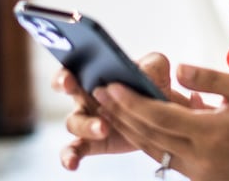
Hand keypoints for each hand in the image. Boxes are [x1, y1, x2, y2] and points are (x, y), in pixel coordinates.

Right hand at [54, 53, 206, 170]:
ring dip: (87, 125)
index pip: (72, 66)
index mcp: (96, 73)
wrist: (164, 115)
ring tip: (104, 128)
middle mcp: (85, 95)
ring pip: (74, 122)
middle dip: (64, 85)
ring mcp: (87, 120)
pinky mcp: (93, 142)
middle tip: (71, 86)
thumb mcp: (157, 69)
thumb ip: (152, 64)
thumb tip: (143, 73)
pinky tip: (72, 164)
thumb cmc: (154, 85)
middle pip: (66, 88)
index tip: (69, 77)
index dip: (66, 70)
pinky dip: (70, 156)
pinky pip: (74, 150)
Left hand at [94, 63, 228, 180]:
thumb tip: (177, 67)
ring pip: (152, 149)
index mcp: (211, 134)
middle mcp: (200, 158)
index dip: (131, 102)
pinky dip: (147, 140)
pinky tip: (135, 124)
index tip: (111, 85)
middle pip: (149, 135)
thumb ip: (209, 78)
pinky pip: (165, 158)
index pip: (159, 117)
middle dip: (121, 113)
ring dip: (129, 128)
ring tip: (108, 107)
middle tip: (98, 93)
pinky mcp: (200, 177)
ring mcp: (199, 172)